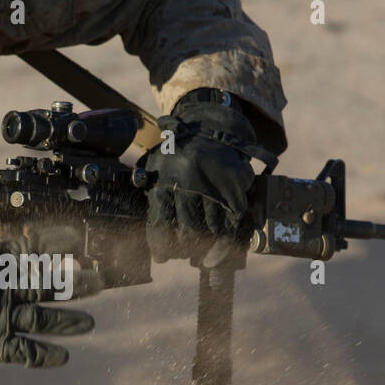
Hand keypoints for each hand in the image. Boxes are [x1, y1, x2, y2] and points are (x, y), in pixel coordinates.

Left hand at [143, 93, 258, 261]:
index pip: (161, 224)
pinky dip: (230, 238)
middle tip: (185, 256)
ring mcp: (215, 183)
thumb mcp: (154, 166)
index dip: (162, 247)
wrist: (209, 124)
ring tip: (204, 259)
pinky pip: (235, 221)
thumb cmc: (176, 152)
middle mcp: (190, 182)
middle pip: (189, 232)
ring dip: (209, 251)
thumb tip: (152, 235)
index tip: (163, 257)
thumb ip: (148, 196)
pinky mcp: (236, 184)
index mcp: (164, 179)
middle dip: (186, 250)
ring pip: (214, 230)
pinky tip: (223, 247)